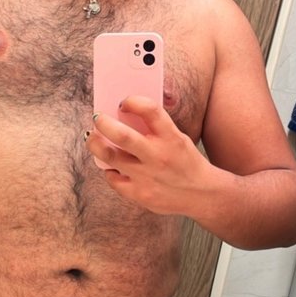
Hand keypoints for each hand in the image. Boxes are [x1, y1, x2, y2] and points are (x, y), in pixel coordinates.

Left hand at [85, 95, 211, 215]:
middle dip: (103, 123)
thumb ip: (156, 128)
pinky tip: (111, 166)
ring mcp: (148, 176)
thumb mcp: (178, 138)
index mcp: (171, 138)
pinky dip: (108, 171)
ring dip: (96, 144)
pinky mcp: (140, 194)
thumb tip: (123, 113)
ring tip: (92, 138)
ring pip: (110, 157)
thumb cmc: (185, 161)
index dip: (133, 102)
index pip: (150, 110)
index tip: (124, 103)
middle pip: (122, 136)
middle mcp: (158, 156)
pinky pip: (113, 179)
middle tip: (97, 117)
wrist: (202, 194)